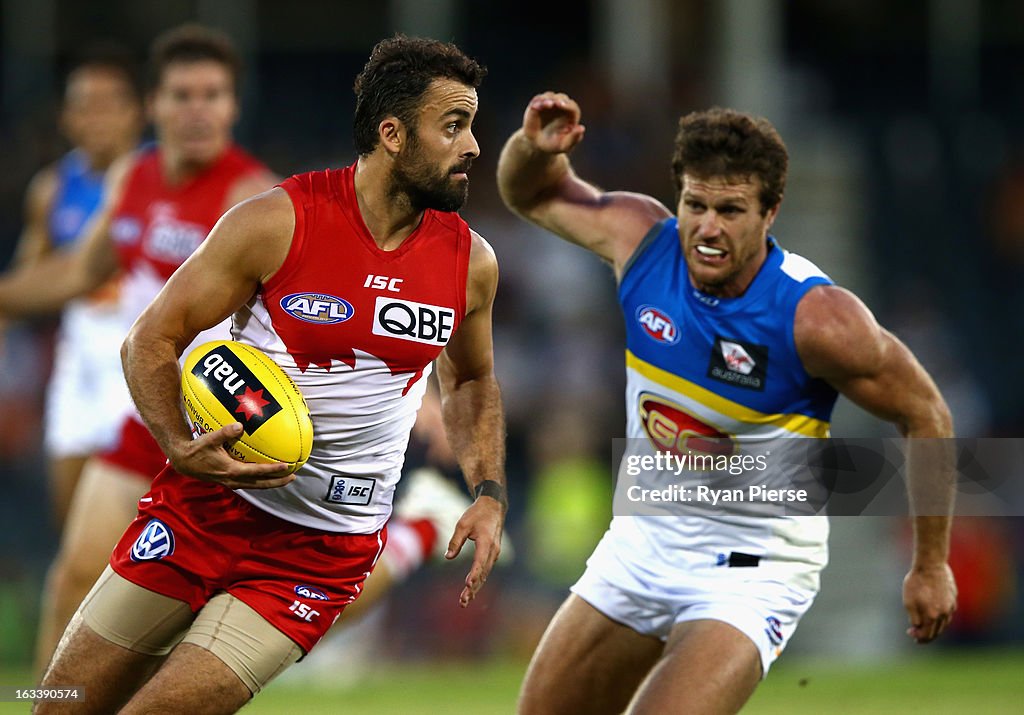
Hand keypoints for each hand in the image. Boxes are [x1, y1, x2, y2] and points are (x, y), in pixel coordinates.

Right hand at [169, 422, 294, 488]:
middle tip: (293, 476)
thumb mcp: (210, 439)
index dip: (272, 470)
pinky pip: (250, 482)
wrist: (185, 462)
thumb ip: (225, 432)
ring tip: (285, 478)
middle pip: (261, 483)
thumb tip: (240, 426)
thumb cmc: (197, 449)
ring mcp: (232, 482)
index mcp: (231, 470)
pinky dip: (261, 479)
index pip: (257, 471)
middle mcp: (233, 479)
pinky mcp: (229, 480)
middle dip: (278, 481)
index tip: (286, 467)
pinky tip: (267, 474)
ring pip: (256, 485)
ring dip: (271, 482)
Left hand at [444, 497, 504, 607]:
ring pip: (485, 574)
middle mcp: (493, 550)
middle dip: (473, 588)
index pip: (480, 561)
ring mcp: (494, 553)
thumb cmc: (477, 514)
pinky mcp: (492, 554)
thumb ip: (455, 541)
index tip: (468, 585)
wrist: (494, 507)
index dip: (474, 574)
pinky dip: (479, 580)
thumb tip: (448, 557)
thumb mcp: (463, 524)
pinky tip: (471, 589)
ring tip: (465, 601)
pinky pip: (485, 570)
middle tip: (463, 601)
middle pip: (483, 573)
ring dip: (475, 588)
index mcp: (487, 542)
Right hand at [523, 92, 585, 154]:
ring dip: (547, 99)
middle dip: (559, 100)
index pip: (572, 107)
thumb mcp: (564, 145)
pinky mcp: (537, 105)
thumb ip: (574, 138)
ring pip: (549, 96)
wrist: (537, 145)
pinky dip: (537, 102)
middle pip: (562, 98)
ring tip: (547, 105)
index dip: (568, 105)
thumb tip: (582, 128)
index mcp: (570, 115)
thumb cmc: (553, 145)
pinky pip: (537, 100)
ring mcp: (549, 104)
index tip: (562, 105)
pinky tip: (535, 106)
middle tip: (555, 104)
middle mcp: (561, 107)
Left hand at [903, 563, 956, 642]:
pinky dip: (941, 617)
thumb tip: (917, 628)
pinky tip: (934, 614)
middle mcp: (944, 614)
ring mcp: (951, 606)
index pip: (927, 635)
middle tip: (917, 635)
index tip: (911, 634)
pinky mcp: (954, 599)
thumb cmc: (916, 582)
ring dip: (935, 627)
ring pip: (944, 623)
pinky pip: (948, 613)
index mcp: (932, 616)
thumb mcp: (908, 601)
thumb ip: (913, 618)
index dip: (919, 637)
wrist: (931, 565)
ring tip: (926, 626)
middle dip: (926, 635)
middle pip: (937, 631)